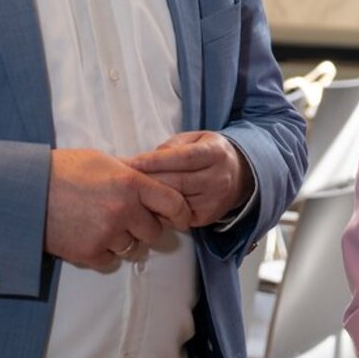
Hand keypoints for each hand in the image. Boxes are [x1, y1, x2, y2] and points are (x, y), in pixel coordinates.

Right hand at [44, 148, 192, 269]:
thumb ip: (130, 174)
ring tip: (104, 227)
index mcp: (132, 183)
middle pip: (154, 231)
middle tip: (132, 221)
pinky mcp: (89, 253)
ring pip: (132, 248)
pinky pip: (110, 260)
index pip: (173, 203)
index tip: (182, 219)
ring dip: (124, 241)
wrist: (26, 190)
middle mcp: (124, 210)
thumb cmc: (64, 169)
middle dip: (147, 228)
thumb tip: (150, 182)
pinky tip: (91, 238)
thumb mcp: (103, 161)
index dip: (181, 213)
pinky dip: (104, 253)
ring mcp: (107, 234)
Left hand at [126, 131, 253, 226]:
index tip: (129, 163)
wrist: (239, 175)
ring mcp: (213, 201)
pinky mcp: (206, 218)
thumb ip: (173, 146)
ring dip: (148, 199)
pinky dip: (157, 212)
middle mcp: (217, 178)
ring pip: (173, 203)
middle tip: (118, 180)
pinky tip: (143, 206)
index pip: (181, 158)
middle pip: (175, 183)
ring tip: (125, 194)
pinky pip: (175, 217)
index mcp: (215, 153)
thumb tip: (147, 159)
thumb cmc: (210, 154)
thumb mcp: (196, 139)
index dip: (153, 161)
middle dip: (145, 181)